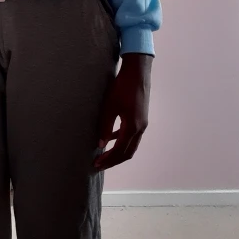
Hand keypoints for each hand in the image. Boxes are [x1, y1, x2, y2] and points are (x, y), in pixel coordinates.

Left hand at [94, 53, 151, 171]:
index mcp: (132, 127)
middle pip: (128, 153)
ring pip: (131, 145)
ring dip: (118, 152)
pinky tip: (111, 138)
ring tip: (104, 155)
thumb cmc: (122, 87)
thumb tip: (101, 144)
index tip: (96, 165)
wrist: (138, 72)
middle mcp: (140, 129)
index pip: (120, 151)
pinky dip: (122, 141)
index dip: (108, 160)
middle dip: (113, 161)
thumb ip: (105, 126)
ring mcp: (142, 123)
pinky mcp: (141, 118)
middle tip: (99, 165)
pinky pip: (132, 135)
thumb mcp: (110, 106)